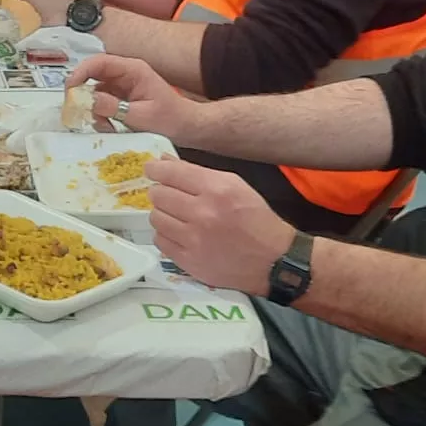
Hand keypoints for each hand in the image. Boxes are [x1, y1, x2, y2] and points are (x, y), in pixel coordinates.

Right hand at [66, 54, 203, 138]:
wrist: (188, 128)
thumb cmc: (171, 119)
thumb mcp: (142, 116)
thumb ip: (114, 108)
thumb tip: (86, 100)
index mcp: (133, 70)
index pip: (99, 62)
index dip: (80, 72)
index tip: (70, 89)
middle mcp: (125, 74)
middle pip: (92, 76)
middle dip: (83, 95)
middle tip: (79, 113)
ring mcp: (121, 86)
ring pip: (94, 92)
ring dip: (93, 109)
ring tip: (104, 126)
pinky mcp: (120, 98)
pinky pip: (100, 103)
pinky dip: (100, 116)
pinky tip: (109, 128)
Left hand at [145, 157, 296, 294]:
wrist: (274, 260)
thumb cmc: (256, 219)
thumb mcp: (235, 186)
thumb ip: (197, 173)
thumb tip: (164, 162)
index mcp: (217, 190)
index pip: (171, 173)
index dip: (155, 170)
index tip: (151, 170)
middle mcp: (203, 213)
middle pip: (158, 195)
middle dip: (161, 193)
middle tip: (171, 196)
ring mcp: (194, 240)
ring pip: (156, 218)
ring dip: (164, 214)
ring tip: (179, 217)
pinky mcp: (189, 262)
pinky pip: (160, 241)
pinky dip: (167, 235)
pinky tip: (181, 234)